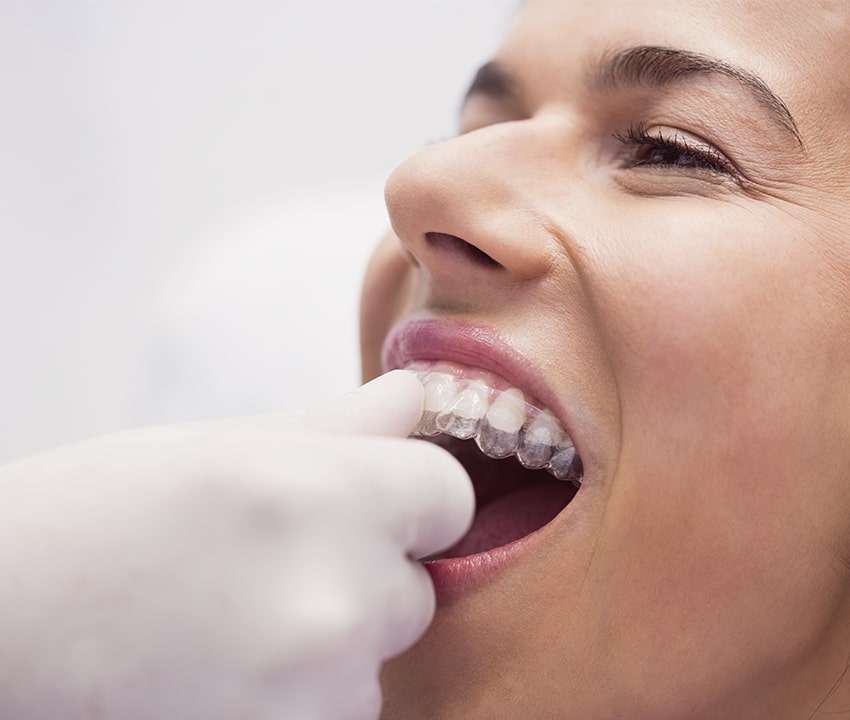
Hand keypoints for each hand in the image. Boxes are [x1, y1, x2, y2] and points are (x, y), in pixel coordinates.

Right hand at [0, 370, 472, 719]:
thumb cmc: (96, 522)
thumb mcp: (217, 448)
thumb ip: (338, 427)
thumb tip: (415, 396)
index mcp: (320, 495)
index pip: (449, 496)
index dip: (412, 498)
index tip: (372, 505)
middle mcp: (336, 598)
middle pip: (415, 589)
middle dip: (363, 577)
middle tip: (269, 569)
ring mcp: (317, 693)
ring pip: (374, 661)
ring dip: (330, 649)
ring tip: (231, 628)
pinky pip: (339, 714)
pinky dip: (299, 701)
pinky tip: (224, 675)